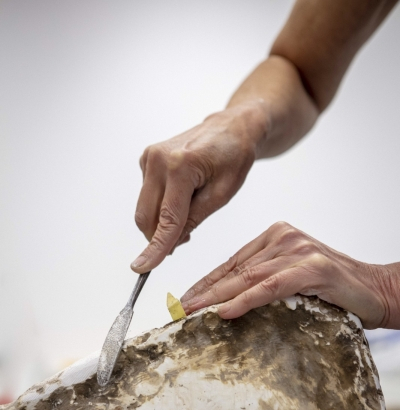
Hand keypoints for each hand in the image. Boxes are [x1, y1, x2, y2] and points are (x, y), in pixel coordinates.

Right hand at [131, 101, 267, 271]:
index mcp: (180, 166)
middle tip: (185, 239)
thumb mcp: (222, 194)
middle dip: (160, 237)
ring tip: (191, 210)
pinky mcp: (146, 160)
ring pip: (145, 209)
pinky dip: (161, 207)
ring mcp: (148, 158)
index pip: (166, 219)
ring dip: (162, 222)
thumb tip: (170, 243)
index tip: (142, 268)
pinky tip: (182, 197)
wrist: (230, 128)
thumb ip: (194, 219)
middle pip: (147, 217)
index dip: (156, 247)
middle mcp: (157, 159)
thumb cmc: (233, 157)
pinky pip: (148, 197)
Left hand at [181, 221, 399, 328]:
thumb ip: (263, 280)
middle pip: (235, 269)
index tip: (184, 299)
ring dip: (217, 297)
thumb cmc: (333, 288)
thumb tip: (226, 301)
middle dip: (204, 292)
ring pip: (248, 277)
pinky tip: (224, 311)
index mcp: (276, 236)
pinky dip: (245, 300)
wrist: (376, 289)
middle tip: (180, 309)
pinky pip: (270, 286)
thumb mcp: (292, 279)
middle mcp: (284, 237)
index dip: (206, 282)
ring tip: (192, 312)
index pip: (232, 262)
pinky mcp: (312, 267)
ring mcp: (298, 250)